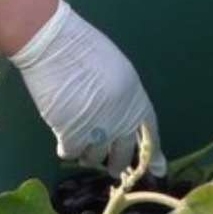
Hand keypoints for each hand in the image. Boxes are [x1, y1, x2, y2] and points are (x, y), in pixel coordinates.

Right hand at [8, 0, 166, 176]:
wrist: (53, 44)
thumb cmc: (81, 47)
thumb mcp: (115, 69)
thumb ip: (121, 97)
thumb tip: (118, 119)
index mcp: (134, 97)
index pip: (149, 131)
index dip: (154, 153)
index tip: (158, 169)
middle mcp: (120, 117)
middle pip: (123, 152)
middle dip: (117, 163)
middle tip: (113, 169)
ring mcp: (97, 128)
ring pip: (95, 156)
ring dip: (88, 153)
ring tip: (79, 142)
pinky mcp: (71, 133)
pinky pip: (71, 152)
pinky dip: (66, 148)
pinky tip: (63, 140)